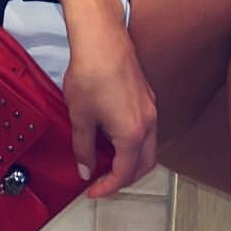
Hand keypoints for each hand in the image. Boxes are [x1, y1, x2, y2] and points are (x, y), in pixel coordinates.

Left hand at [62, 16, 157, 198]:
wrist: (101, 39)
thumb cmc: (91, 72)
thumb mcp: (80, 117)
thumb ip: (83, 148)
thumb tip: (85, 168)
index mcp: (132, 134)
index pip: (124, 173)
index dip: (107, 187)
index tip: (93, 191)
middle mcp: (148, 123)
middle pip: (144, 165)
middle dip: (125, 179)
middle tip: (103, 182)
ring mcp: (150, 109)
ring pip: (148, 147)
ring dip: (131, 160)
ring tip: (107, 160)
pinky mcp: (147, 97)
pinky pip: (146, 130)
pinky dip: (134, 142)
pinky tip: (113, 136)